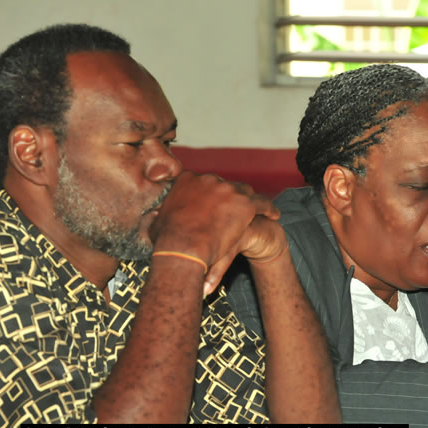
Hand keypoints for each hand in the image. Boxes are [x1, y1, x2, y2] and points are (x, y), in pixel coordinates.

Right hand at [148, 172, 277, 283]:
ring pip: (244, 192)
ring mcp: (228, 189)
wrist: (184, 247)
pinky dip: (268, 209)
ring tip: (257, 210)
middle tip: (234, 209)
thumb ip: (158, 216)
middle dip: (229, 196)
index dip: (209, 193)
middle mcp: (209, 179)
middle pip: (224, 185)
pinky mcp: (245, 203)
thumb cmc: (167, 240)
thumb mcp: (156, 224)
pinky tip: (274, 215)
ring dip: (249, 201)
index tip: (212, 202)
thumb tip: (153, 218)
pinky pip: (261, 204)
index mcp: (187, 180)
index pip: (203, 182)